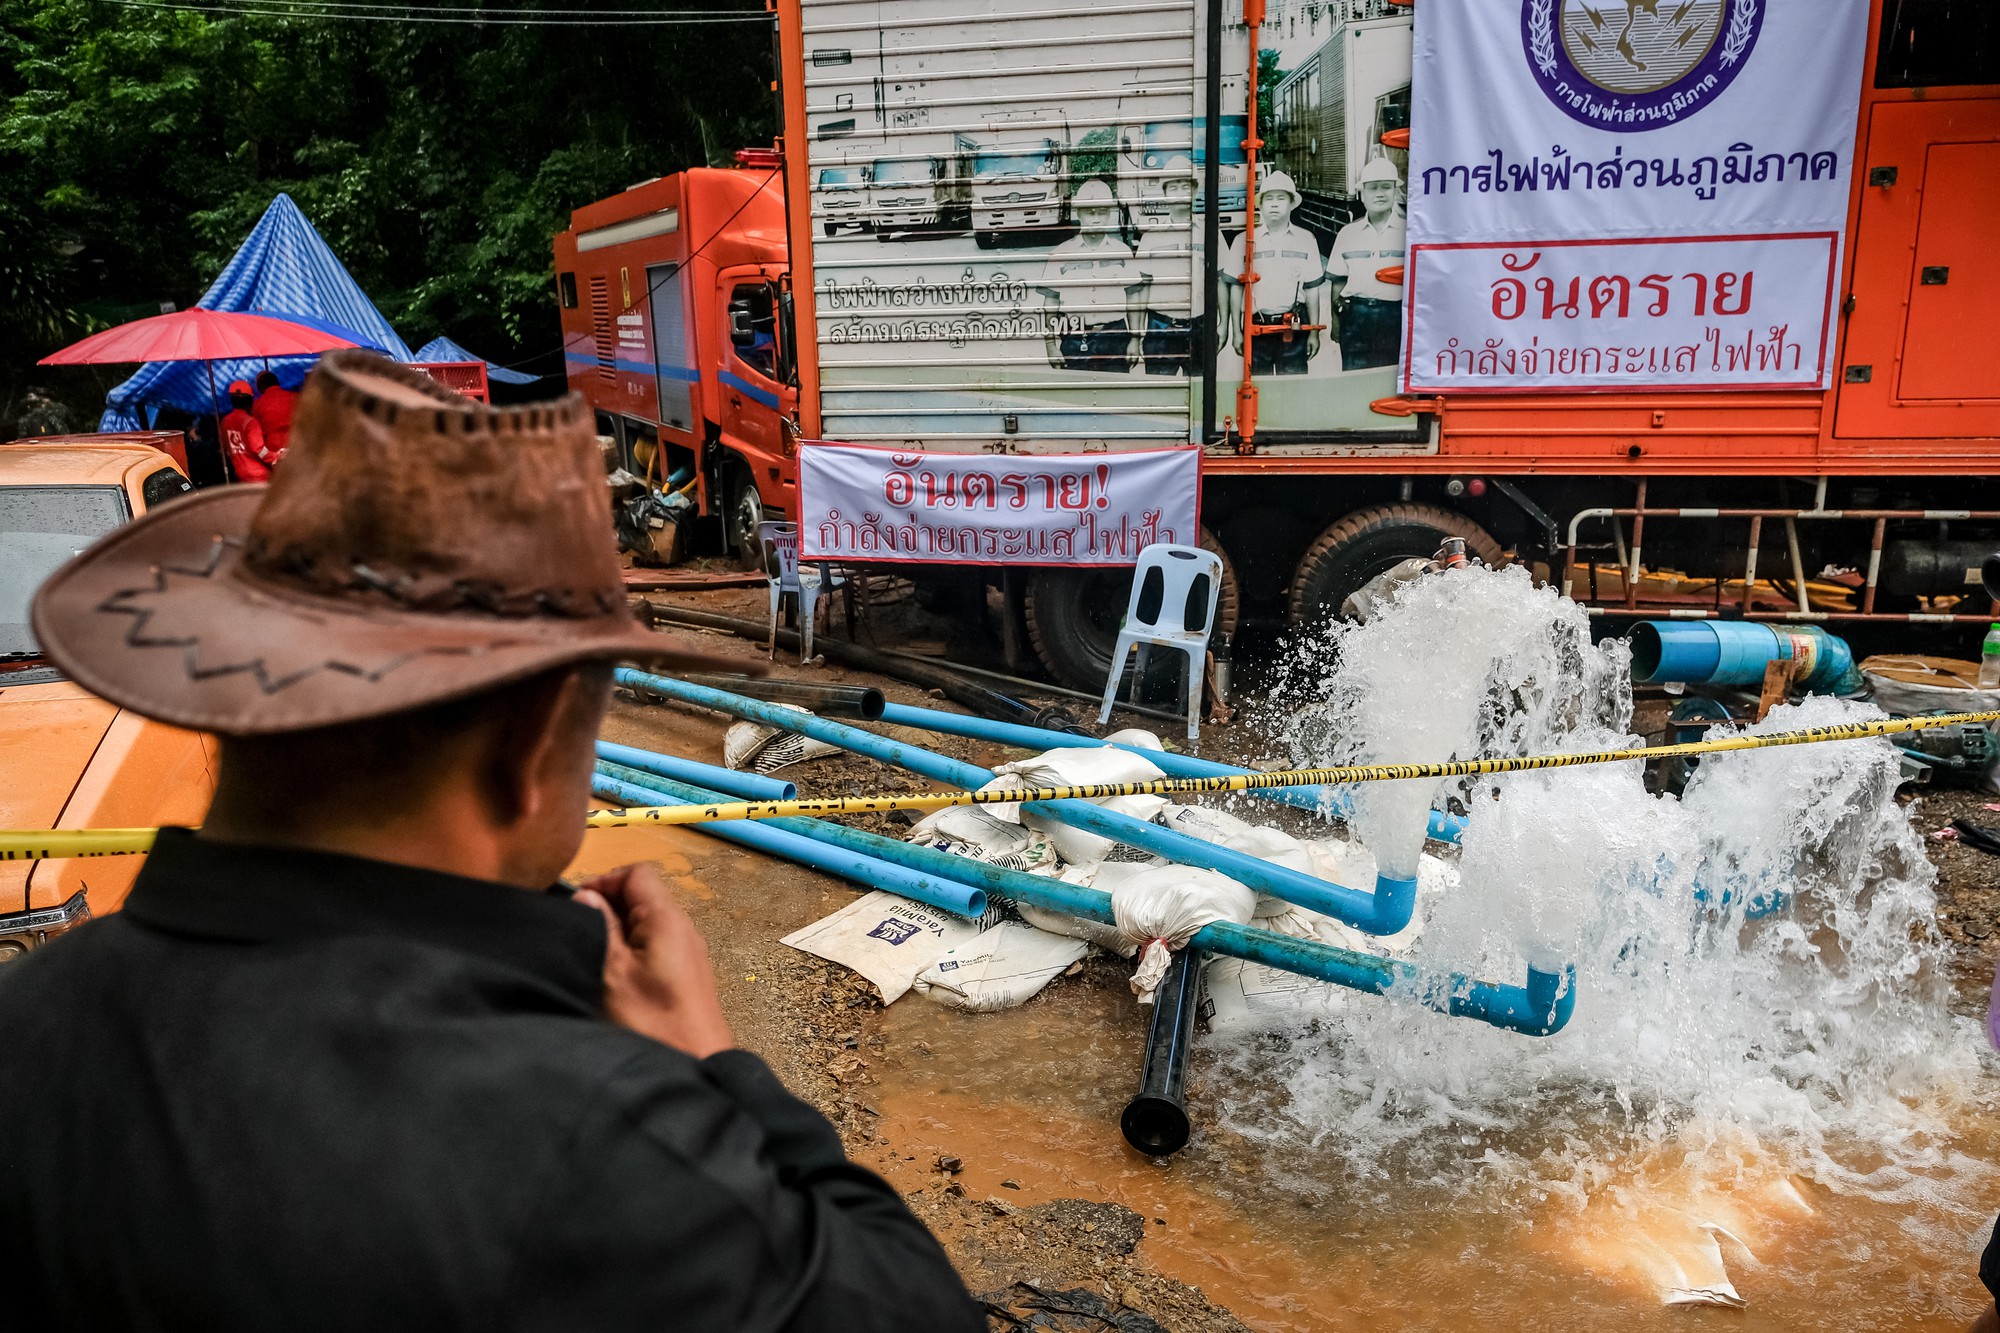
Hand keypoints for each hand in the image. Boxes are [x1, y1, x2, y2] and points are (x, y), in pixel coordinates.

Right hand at [574, 863, 733, 1058]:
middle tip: (580, 927)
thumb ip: (601, 928)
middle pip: (644, 894)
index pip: (637, 873)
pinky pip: (657, 943)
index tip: (577, 902)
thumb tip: (586, 896)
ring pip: (648, 920)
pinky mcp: (688, 972)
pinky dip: (633, 946)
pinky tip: (616, 972)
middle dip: (609, 904)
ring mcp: (688, 950)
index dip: (605, 880)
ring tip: (594, 950)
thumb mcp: (614, 972)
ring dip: (619, 927)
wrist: (697, 1063)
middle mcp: (683, 927)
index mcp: (667, 918)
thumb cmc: (654, 1022)